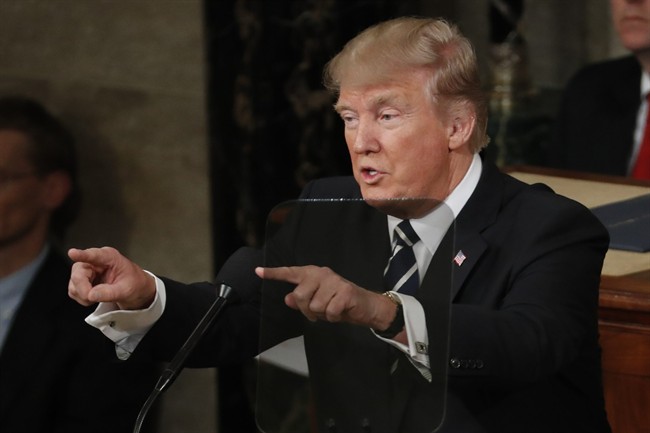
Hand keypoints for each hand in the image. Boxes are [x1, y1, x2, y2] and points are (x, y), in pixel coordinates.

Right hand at [68, 247, 155, 309]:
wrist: (136, 290)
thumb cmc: (135, 284)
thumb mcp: (127, 290)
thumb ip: (109, 292)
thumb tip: (91, 295)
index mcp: (109, 257)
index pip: (94, 255)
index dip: (82, 254)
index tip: (72, 253)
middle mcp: (95, 261)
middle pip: (78, 274)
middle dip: (83, 289)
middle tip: (92, 298)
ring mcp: (87, 270)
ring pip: (74, 284)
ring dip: (83, 295)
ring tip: (100, 296)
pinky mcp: (82, 280)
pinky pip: (74, 291)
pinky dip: (82, 298)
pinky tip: (95, 297)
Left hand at [256, 265, 395, 329]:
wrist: (366, 307)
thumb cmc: (339, 303)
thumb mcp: (318, 302)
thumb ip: (301, 300)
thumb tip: (287, 298)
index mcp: (313, 274)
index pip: (290, 273)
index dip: (273, 273)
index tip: (257, 271)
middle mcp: (322, 273)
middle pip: (299, 296)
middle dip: (307, 310)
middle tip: (319, 312)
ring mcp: (334, 281)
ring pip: (314, 306)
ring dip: (322, 315)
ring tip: (332, 310)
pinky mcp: (345, 291)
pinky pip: (329, 312)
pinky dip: (333, 318)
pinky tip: (340, 312)